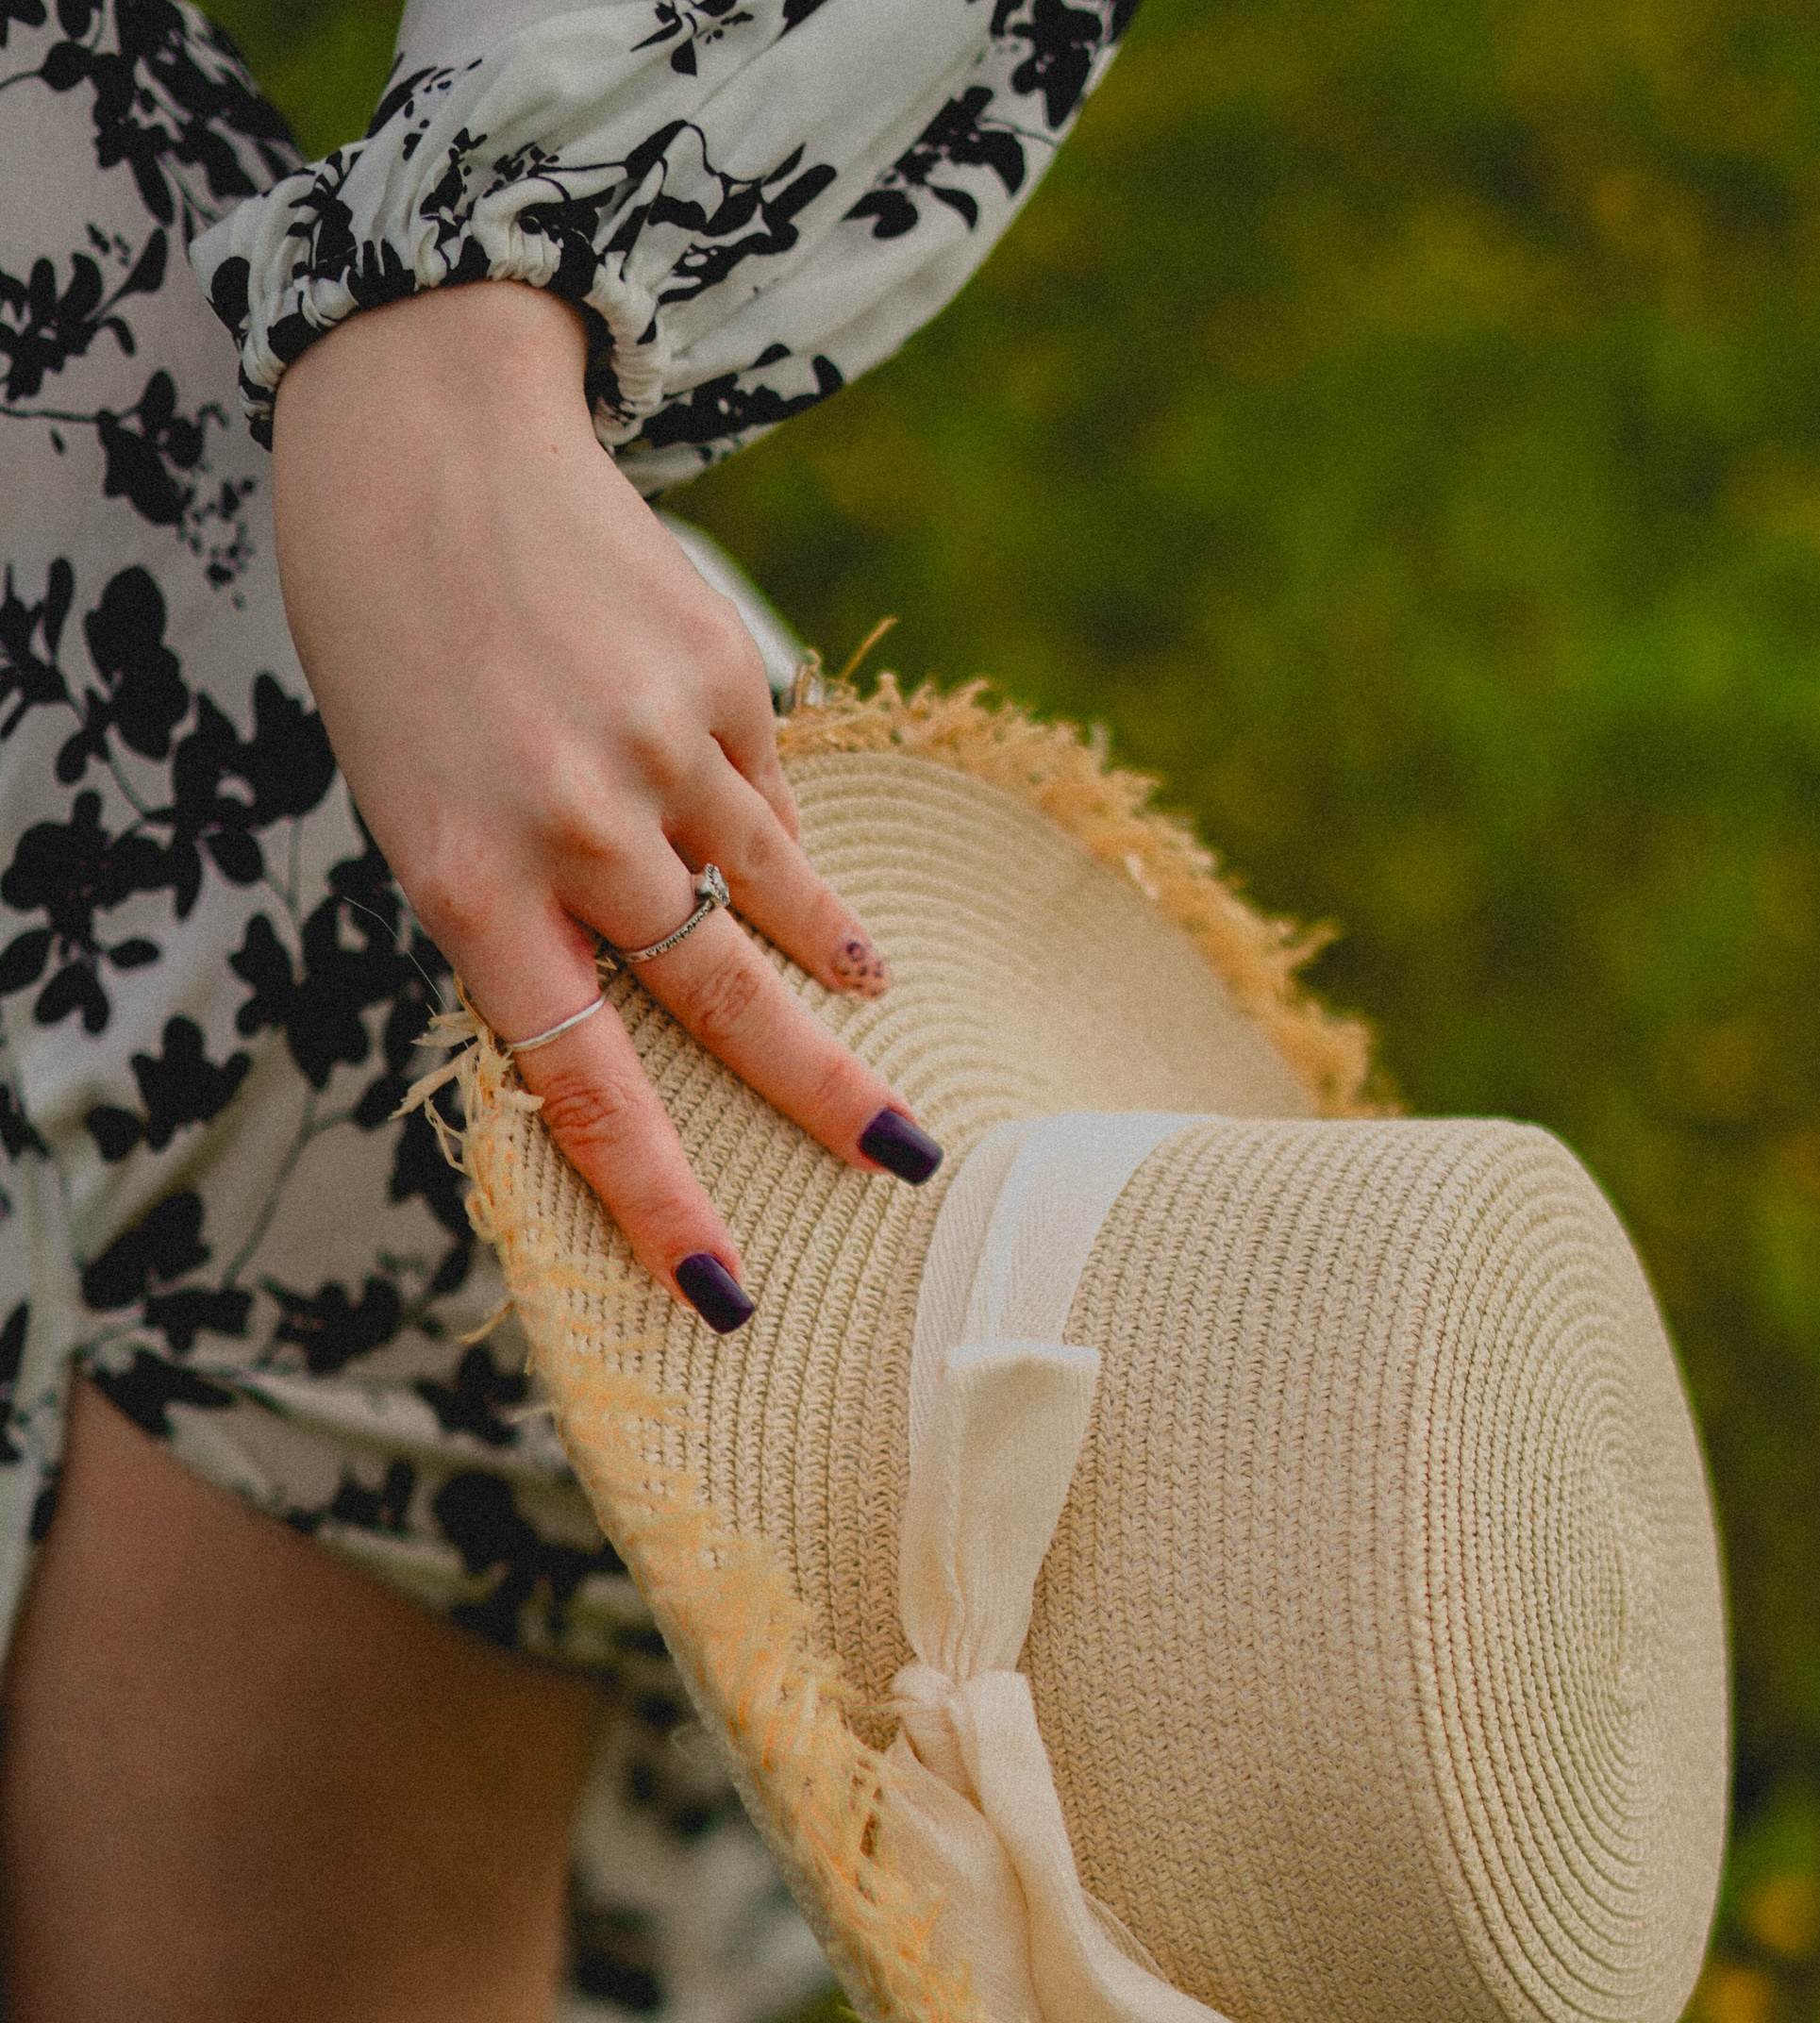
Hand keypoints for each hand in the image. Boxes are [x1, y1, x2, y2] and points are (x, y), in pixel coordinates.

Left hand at [270, 280, 936, 1334]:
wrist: (421, 426)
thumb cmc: (401, 656)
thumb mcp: (420, 808)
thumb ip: (528, 917)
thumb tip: (670, 1013)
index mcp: (466, 881)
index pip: (584, 1083)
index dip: (659, 1196)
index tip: (725, 1289)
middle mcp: (570, 824)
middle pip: (725, 1004)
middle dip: (825, 1098)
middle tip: (909, 1161)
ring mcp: (656, 747)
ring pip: (774, 897)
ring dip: (829, 957)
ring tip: (873, 995)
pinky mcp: (719, 674)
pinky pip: (763, 795)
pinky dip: (760, 819)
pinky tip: (727, 794)